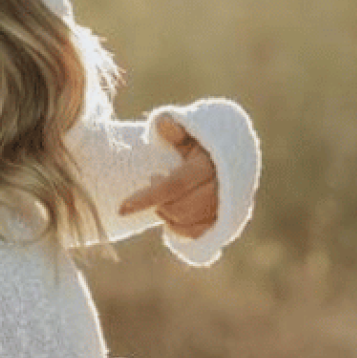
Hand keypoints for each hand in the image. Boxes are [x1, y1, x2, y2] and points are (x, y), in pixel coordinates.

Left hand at [119, 117, 218, 239]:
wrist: (235, 155)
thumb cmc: (204, 141)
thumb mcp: (191, 129)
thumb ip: (175, 128)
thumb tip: (162, 124)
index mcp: (210, 164)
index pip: (175, 185)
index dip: (147, 198)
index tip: (122, 207)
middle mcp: (222, 188)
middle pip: (180, 208)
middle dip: (158, 203)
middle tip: (152, 182)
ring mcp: (226, 206)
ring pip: (187, 221)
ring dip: (166, 213)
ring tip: (162, 196)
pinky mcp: (226, 220)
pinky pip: (197, 233)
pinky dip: (179, 227)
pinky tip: (170, 214)